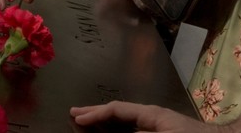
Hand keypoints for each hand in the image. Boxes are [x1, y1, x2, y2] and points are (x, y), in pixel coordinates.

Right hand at [71, 102, 213, 132]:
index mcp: (152, 113)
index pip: (117, 110)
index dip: (95, 113)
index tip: (77, 117)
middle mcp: (154, 117)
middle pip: (118, 113)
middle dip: (96, 114)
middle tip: (75, 114)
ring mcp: (160, 125)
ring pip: (126, 122)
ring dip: (106, 123)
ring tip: (88, 123)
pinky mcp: (166, 132)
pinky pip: (136, 129)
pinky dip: (120, 130)